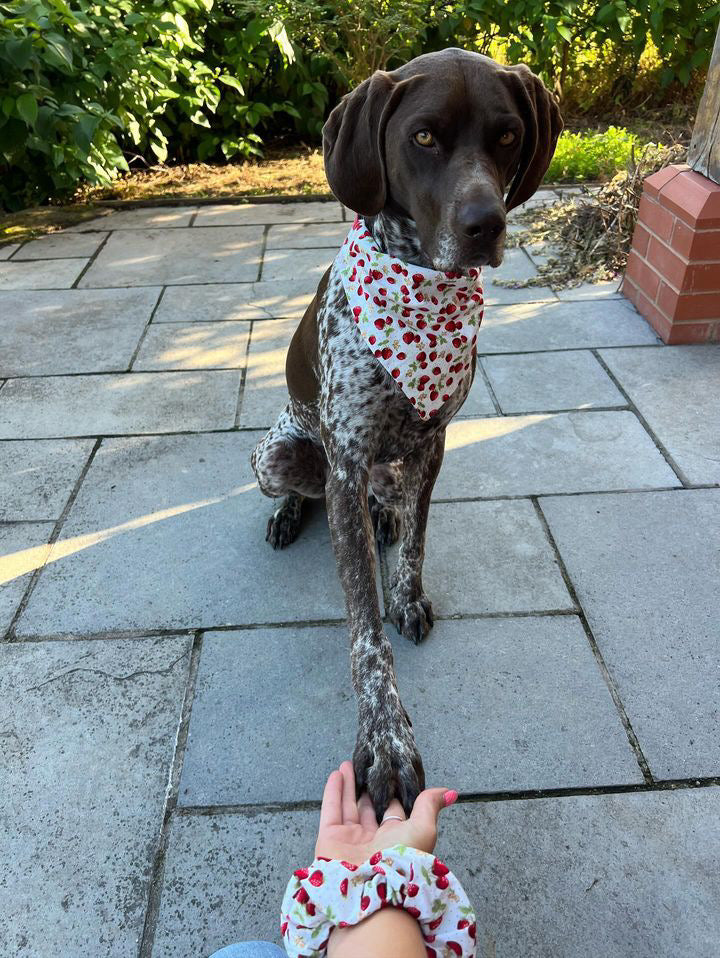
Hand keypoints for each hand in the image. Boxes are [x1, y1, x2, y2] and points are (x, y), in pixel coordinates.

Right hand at [316, 760, 457, 865]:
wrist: (372, 891)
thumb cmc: (402, 859)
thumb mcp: (423, 828)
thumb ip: (430, 806)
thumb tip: (451, 793)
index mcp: (395, 840)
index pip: (393, 811)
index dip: (392, 792)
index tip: (390, 772)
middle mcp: (372, 840)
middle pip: (369, 807)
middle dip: (368, 787)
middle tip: (367, 766)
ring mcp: (349, 840)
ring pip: (349, 806)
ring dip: (349, 784)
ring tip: (349, 763)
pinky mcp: (330, 839)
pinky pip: (331, 810)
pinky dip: (333, 792)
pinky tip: (338, 773)